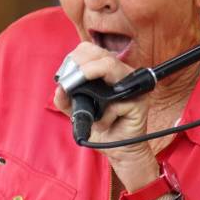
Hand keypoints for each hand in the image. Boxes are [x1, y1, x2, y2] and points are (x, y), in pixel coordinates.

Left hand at [53, 42, 158, 189]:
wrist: (116, 149)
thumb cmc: (100, 127)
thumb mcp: (76, 112)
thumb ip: (66, 99)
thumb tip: (59, 88)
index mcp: (108, 71)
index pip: (92, 50)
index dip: (77, 57)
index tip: (65, 74)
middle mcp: (123, 74)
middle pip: (103, 55)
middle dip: (82, 67)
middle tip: (70, 83)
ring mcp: (133, 87)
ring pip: (112, 67)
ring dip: (92, 82)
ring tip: (85, 99)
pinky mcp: (140, 102)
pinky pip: (117, 100)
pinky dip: (105, 114)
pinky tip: (103, 123)